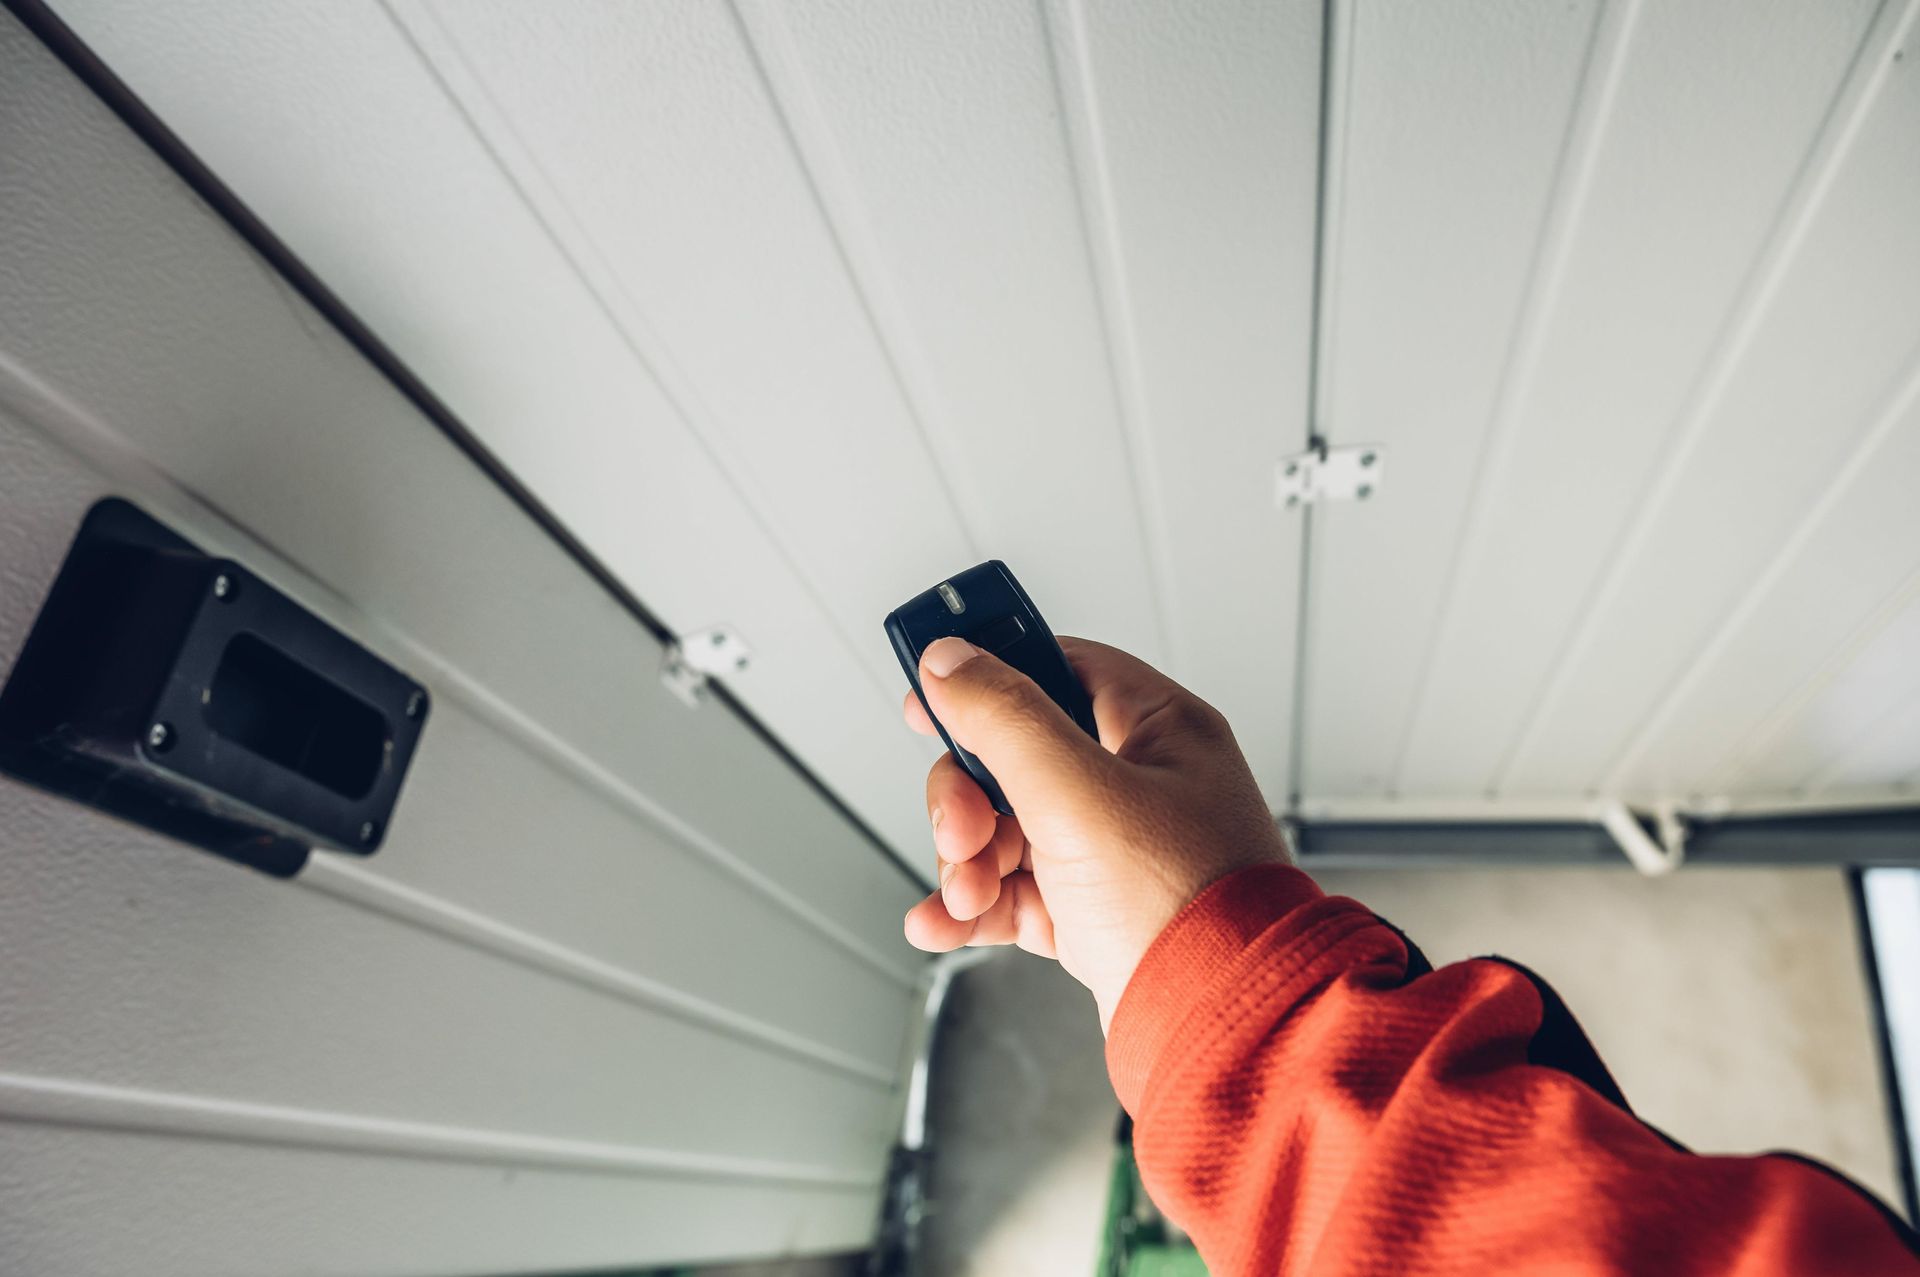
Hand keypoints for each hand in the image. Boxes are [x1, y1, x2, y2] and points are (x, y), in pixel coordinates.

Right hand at [902, 636, 1287, 1027]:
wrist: (1219, 1029)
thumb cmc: (1185, 908)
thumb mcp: (1080, 794)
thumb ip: (1007, 720)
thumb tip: (951, 662)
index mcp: (1160, 732)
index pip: (1061, 668)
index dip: (991, 678)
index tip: (931, 695)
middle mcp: (1141, 785)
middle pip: (1015, 758)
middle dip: (968, 800)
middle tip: (962, 832)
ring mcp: (1115, 851)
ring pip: (1006, 828)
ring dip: (966, 860)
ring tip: (965, 896)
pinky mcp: (1094, 913)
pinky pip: (1014, 892)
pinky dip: (974, 907)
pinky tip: (944, 922)